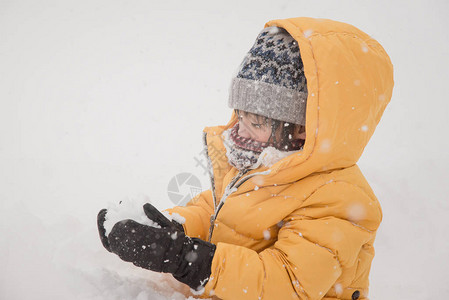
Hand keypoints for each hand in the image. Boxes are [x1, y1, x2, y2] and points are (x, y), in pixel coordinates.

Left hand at [96, 204, 215, 289]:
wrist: (179, 259)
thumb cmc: (175, 239)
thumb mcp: (168, 224)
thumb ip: (155, 214)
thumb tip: (144, 205)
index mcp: (150, 236)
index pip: (128, 228)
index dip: (120, 222)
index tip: (115, 213)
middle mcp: (141, 248)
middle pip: (118, 238)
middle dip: (110, 226)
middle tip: (104, 215)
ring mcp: (138, 257)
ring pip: (117, 247)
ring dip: (110, 235)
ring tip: (106, 226)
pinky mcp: (137, 262)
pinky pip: (121, 254)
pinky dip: (114, 245)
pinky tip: (112, 237)